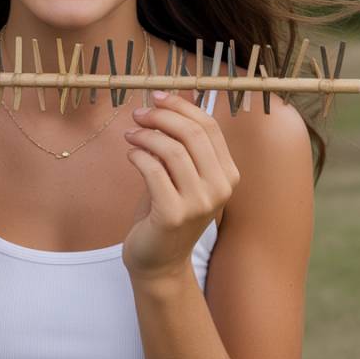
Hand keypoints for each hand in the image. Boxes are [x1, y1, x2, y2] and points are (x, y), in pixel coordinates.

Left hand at [122, 90, 240, 280]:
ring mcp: (199, 203)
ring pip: (172, 150)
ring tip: (131, 134)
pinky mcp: (173, 214)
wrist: (160, 261)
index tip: (157, 96)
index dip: (181, 106)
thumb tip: (165, 102)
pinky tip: (131, 155)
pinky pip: (153, 170)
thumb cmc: (167, 211)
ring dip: (146, 135)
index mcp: (228, 174)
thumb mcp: (181, 175)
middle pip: (192, 133)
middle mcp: (220, 188)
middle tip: (139, 114)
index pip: (209, 126)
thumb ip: (182, 145)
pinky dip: (138, 155)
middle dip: (162, 117)